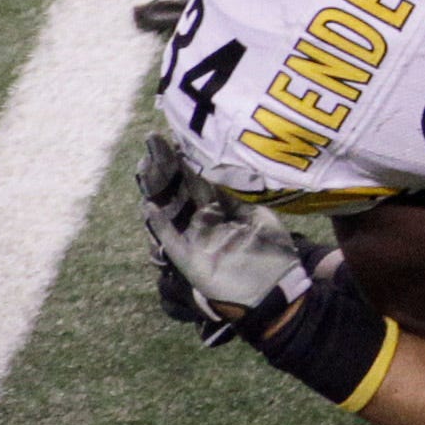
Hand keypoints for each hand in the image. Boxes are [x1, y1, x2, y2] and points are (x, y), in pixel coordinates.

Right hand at [137, 135, 315, 345]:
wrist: (278, 290)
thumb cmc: (274, 254)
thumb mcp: (262, 217)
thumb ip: (246, 196)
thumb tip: (233, 169)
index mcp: (222, 209)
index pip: (202, 178)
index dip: (191, 157)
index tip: (180, 133)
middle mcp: (204, 220)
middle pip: (181, 187)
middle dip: (168, 163)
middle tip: (155, 138)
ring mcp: (195, 238)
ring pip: (171, 207)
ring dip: (158, 186)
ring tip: (146, 161)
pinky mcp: (190, 259)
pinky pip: (171, 240)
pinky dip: (161, 224)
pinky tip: (149, 206)